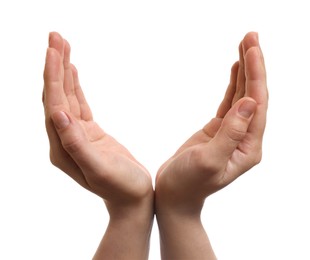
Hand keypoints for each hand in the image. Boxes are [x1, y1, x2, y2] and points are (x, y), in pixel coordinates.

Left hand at [42, 32, 152, 209]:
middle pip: (55, 96)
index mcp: (62, 147)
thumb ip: (75, 143)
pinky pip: (78, 103)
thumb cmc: (121, 186)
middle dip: (54, 65)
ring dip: (63, 71)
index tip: (54, 49)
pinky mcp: (89, 132)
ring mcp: (76, 134)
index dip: (53, 76)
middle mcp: (64, 139)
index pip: (53, 104)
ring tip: (62, 45)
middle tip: (55, 37)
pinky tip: (72, 70)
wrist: (134, 198)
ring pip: (66, 97)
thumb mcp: (99, 168)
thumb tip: (57, 114)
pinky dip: (74, 85)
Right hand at [156, 32, 267, 213]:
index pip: (257, 104)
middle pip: (254, 95)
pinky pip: (230, 102)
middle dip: (254, 65)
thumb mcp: (209, 161)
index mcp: (248, 147)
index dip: (255, 74)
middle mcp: (245, 138)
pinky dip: (234, 83)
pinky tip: (236, 68)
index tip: (251, 48)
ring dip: (245, 70)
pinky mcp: (218, 129)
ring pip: (243, 96)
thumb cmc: (188, 184)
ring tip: (245, 44)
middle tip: (251, 36)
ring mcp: (232, 133)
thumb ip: (231, 134)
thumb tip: (249, 103)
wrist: (174, 196)